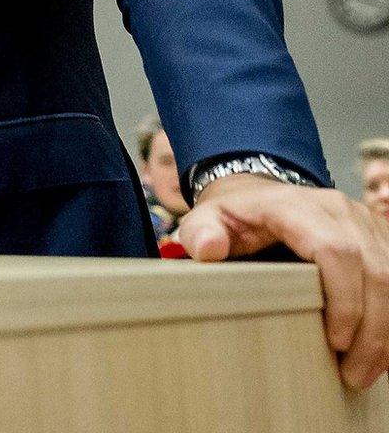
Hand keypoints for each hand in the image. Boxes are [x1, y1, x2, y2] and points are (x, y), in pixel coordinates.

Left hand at [176, 173, 388, 388]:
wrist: (259, 195)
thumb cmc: (234, 217)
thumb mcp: (206, 219)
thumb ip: (200, 232)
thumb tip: (208, 249)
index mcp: (299, 207)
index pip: (336, 251)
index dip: (344, 299)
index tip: (336, 342)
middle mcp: (341, 210)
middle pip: (376, 271)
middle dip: (372, 329)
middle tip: (355, 374)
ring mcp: (366, 223)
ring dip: (386, 330)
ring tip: (366, 371)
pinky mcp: (380, 238)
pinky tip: (379, 350)